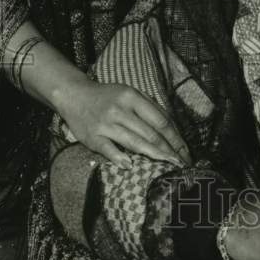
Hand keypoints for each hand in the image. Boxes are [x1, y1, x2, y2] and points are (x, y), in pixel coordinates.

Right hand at [57, 79, 191, 168]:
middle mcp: (120, 110)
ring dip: (153, 155)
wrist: (74, 95)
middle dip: (168, 150)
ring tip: (168, 165)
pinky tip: (130, 165)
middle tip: (181, 163)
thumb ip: (148, 107)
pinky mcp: (92, 136)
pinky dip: (119, 157)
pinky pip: (108, 149)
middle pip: (150, 133)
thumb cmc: (107, 97)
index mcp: (132, 97)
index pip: (160, 120)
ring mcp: (106, 124)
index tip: (184, 151)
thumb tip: (170, 127)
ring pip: (134, 142)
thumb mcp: (129, 93)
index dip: (175, 138)